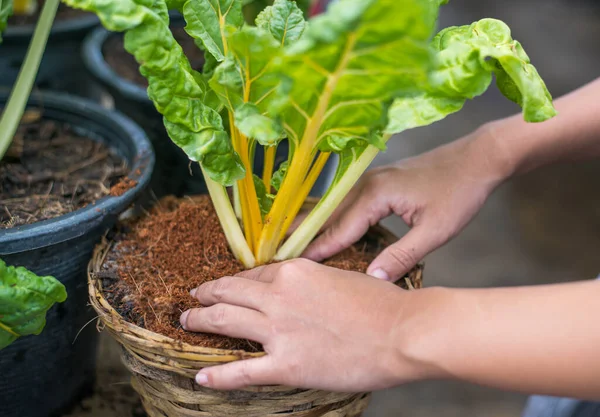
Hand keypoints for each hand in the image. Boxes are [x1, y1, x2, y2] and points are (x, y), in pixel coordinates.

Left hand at [179, 259, 434, 390]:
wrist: (402, 332)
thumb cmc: (383, 303)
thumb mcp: (342, 276)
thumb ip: (313, 281)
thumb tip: (301, 288)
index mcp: (294, 271)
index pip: (254, 274)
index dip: (237, 282)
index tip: (228, 286)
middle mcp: (278, 296)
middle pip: (229, 292)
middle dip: (207, 295)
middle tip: (193, 298)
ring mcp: (278, 331)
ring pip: (225, 321)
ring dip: (200, 320)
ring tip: (186, 321)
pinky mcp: (285, 365)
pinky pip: (241, 371)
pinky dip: (217, 375)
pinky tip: (200, 376)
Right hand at [303, 127, 507, 280]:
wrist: (478, 158)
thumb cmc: (460, 192)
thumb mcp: (436, 230)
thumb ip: (402, 255)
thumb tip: (373, 279)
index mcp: (375, 194)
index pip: (337, 229)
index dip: (313, 250)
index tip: (288, 267)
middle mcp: (364, 184)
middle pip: (324, 214)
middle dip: (299, 235)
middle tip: (271, 254)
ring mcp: (368, 180)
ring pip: (331, 206)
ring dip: (309, 224)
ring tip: (284, 241)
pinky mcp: (375, 182)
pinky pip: (342, 202)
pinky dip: (326, 216)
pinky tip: (319, 225)